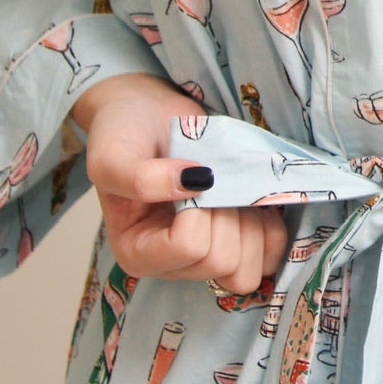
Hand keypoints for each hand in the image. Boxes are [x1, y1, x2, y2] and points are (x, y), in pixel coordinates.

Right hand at [75, 73, 288, 295]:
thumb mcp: (113, 154)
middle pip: (221, 261)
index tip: (189, 176)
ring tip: (228, 190)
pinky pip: (269, 254)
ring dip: (248, 222)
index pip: (189, 247)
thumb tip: (193, 183)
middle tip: (210, 181)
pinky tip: (250, 199)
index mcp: (137, 253)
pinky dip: (268, 224)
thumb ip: (140, 177)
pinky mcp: (236, 245)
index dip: (199, 208)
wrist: (150, 115)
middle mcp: (172, 265)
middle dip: (225, 214)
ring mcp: (206, 259)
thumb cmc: (126, 136)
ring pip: (246, 268)